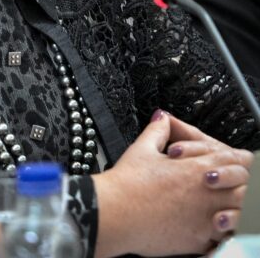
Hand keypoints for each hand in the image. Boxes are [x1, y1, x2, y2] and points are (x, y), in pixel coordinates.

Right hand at [93, 111, 250, 256]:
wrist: (116, 213)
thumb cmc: (127, 183)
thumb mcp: (142, 148)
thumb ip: (158, 131)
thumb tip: (162, 118)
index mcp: (195, 168)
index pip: (233, 161)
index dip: (237, 161)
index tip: (234, 164)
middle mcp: (206, 194)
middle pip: (243, 190)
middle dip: (241, 188)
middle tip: (232, 188)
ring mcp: (204, 219)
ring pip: (238, 217)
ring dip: (234, 212)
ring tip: (223, 210)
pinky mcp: (198, 241)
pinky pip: (223, 240)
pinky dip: (221, 235)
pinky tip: (211, 229)